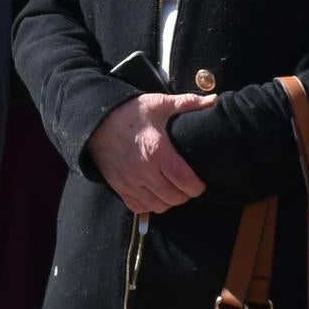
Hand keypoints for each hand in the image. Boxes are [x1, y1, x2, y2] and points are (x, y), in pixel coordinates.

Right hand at [90, 92, 214, 217]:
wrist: (96, 121)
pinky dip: (150, 206)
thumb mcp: (158, 104)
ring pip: (159, 206)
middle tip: (188, 185)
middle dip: (186, 194)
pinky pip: (139, 208)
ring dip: (169, 201)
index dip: (198, 187)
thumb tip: (213, 100)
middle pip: (174, 198)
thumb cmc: (129, 112)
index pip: (185, 182)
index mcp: (158, 151)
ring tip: (173, 190)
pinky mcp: (119, 187)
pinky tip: (155, 194)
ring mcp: (130, 182)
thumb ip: (187, 103)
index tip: (201, 182)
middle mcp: (144, 171)